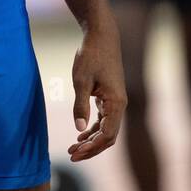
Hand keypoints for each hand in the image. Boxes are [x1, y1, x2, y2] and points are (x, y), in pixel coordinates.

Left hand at [68, 15, 126, 161]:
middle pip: (108, 137)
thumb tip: (78, 128)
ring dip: (91, 140)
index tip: (75, 152)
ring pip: (106, 130)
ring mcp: (115, 101)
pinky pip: (103, 120)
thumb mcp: (81, 81)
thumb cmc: (91, 55)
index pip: (107, 135)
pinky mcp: (109, 97)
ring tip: (73, 148)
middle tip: (71, 155)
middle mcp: (119, 105)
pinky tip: (80, 134)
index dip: (92, 147)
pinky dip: (92, 129)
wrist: (101, 35)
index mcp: (116, 103)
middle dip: (91, 148)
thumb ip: (80, 106)